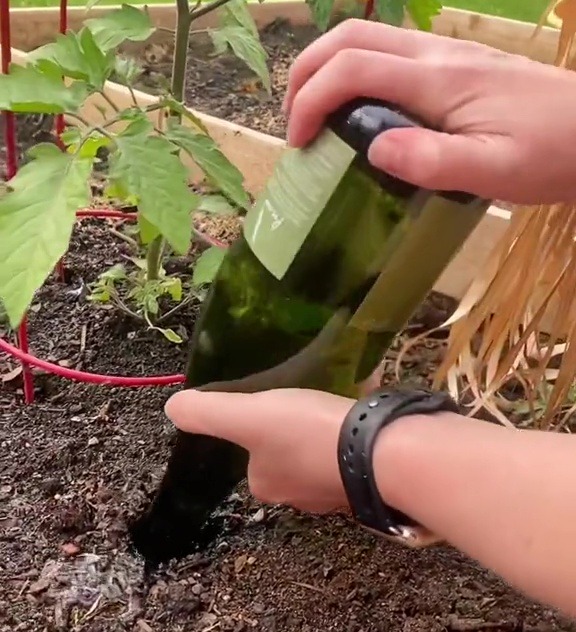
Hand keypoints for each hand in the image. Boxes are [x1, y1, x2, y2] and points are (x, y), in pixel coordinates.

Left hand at [165, 388, 353, 513]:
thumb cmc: (305, 434)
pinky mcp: (367, 482)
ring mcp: (337, 493)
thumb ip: (208, 412)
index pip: (253, 458)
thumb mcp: (248, 416)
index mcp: (266, 484)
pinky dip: (352, 435)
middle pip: (289, 457)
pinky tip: (361, 413)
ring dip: (326, 434)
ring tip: (335, 405)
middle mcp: (299, 497)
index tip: (273, 407)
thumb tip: (172, 407)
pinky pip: (351, 453)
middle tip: (306, 402)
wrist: (377, 452)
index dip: (259, 431)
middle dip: (296, 431)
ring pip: (322, 455)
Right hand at [283, 19, 575, 204]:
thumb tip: (372, 149)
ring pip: (368, 39)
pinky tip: (360, 110)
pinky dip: (355, 73)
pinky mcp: (454, 66)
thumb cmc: (551, 154)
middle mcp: (435, 56)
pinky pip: (388, 54)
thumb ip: (431, 161)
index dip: (310, 99)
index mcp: (438, 79)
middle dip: (307, 72)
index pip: (352, 68)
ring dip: (328, 68)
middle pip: (350, 36)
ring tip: (316, 114)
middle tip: (294, 122)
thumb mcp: (492, 171)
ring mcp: (445, 56)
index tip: (298, 142)